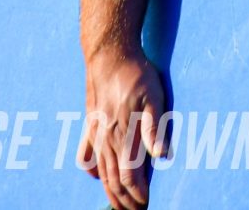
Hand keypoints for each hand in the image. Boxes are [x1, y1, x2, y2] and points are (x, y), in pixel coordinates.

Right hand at [78, 43, 170, 208]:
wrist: (108, 54)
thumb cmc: (136, 74)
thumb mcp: (154, 97)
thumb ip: (156, 128)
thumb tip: (162, 157)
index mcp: (124, 135)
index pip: (130, 177)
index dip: (138, 195)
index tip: (147, 203)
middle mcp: (107, 138)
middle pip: (113, 180)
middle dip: (125, 200)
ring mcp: (96, 133)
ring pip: (100, 172)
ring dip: (110, 191)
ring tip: (120, 204)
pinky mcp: (90, 125)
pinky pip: (86, 155)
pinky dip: (92, 170)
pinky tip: (97, 176)